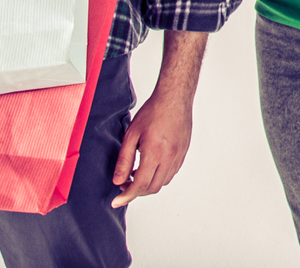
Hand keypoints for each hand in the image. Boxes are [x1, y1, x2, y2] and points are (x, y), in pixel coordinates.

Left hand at [111, 82, 192, 206]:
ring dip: (148, 184)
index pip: (140, 185)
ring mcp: (178, 156)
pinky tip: (150, 167)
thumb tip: (118, 181)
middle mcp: (169, 157)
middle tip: (124, 184)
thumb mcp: (131, 135)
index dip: (126, 197)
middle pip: (152, 188)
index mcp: (155, 152)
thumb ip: (124, 160)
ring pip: (162, 182)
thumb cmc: (153, 112)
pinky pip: (171, 173)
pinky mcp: (183, 152)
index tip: (116, 202)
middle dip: (136, 192)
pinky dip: (158, 176)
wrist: (175, 98)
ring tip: (136, 174)